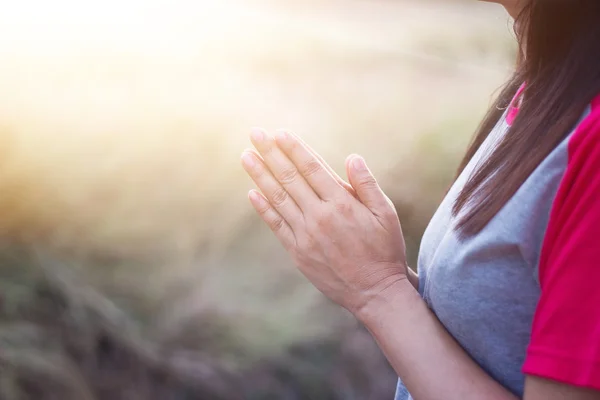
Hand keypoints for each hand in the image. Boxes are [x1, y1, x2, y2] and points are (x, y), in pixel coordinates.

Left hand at [241, 128, 408, 315]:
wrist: (375, 292)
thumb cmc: (385, 250)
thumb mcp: (386, 214)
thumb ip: (367, 185)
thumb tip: (352, 157)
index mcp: (342, 203)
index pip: (312, 168)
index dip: (294, 148)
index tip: (279, 133)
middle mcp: (319, 216)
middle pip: (290, 178)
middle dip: (271, 153)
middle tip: (255, 133)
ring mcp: (306, 235)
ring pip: (278, 198)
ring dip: (260, 176)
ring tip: (246, 156)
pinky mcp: (298, 252)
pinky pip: (276, 225)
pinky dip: (263, 208)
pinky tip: (252, 193)